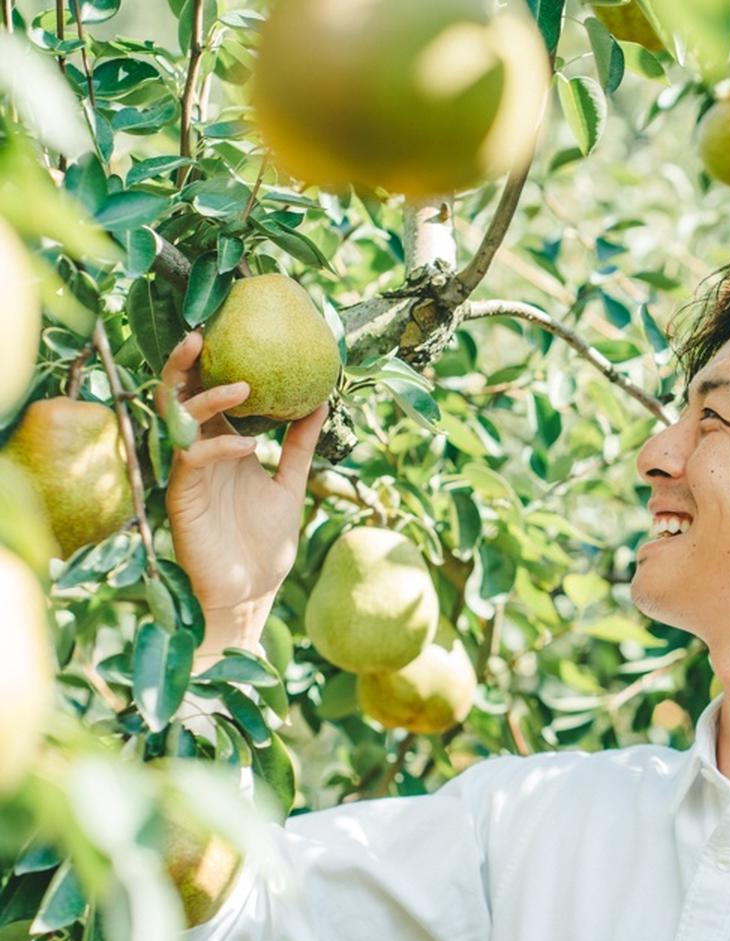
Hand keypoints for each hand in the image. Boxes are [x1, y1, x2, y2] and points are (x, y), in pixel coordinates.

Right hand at [155, 331, 325, 660]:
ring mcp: (188, 474)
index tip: (226, 326)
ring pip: (179, 420)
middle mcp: (199, 453)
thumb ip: (300, 445)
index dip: (209, 360)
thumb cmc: (264, 545)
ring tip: (243, 387)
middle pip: (178, 395)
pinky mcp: (182, 498)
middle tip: (203, 334)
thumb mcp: (290, 485)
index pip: (207, 392)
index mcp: (221, 445)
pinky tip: (248, 446)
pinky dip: (220, 447)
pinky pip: (193, 459)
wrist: (248, 594)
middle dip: (184, 363)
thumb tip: (321, 401)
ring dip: (207, 399)